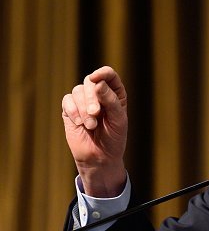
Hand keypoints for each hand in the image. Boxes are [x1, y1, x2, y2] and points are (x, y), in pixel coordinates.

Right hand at [62, 66, 127, 196]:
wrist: (100, 157)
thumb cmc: (114, 138)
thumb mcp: (118, 119)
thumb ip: (110, 101)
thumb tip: (97, 83)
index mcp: (115, 93)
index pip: (108, 74)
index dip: (102, 73)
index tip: (96, 78)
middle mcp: (98, 94)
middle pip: (90, 82)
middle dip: (92, 97)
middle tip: (95, 113)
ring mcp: (83, 101)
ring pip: (78, 90)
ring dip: (83, 108)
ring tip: (91, 125)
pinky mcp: (69, 110)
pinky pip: (67, 100)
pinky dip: (73, 111)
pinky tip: (79, 123)